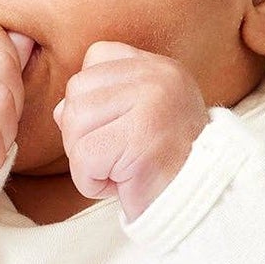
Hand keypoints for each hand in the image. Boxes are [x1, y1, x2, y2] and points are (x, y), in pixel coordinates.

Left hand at [53, 42, 207, 220]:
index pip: (96, 56)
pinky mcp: (140, 138)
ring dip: (86, 160)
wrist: (204, 206)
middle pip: (77, 91)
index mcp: (160, 68)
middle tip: (118, 158)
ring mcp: (151, 104)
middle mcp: (158, 77)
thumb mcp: (138, 122)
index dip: (94, 99)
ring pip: (74, 123)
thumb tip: (60, 110)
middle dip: (83, 133)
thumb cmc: (165, 170)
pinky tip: (122, 185)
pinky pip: (83, 157)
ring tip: (121, 171)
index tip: (121, 130)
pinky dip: (91, 182)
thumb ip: (102, 103)